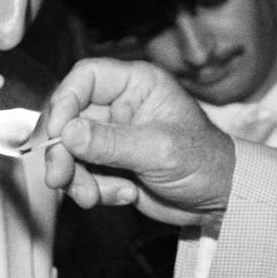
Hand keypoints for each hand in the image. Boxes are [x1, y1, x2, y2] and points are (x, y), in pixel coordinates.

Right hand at [42, 56, 236, 228]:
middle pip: (69, 117)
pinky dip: (95, 189)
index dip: (65, 101)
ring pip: (71, 150)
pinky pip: (83, 173)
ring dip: (78, 178)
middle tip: (60, 177)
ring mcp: (113, 135)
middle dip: (63, 152)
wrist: (219, 200)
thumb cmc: (205, 162)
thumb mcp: (159, 150)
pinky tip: (124, 195)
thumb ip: (111, 142)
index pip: (86, 77)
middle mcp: (120, 105)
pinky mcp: (110, 163)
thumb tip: (67, 133)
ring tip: (97, 196)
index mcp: (137, 84)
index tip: (57, 133)